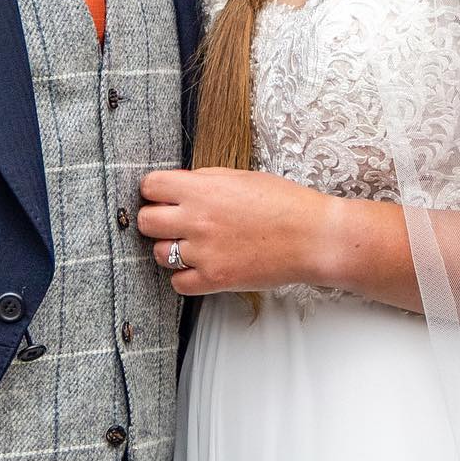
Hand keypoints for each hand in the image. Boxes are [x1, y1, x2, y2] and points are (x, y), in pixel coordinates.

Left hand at [136, 166, 340, 296]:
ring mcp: (204, 252)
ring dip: (171, 249)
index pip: (150, 186)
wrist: (313, 237)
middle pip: (146, 221)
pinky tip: (202, 266)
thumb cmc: (283, 203)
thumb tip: (176, 187)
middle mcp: (197, 220)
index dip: (155, 191)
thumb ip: (203, 181)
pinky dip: (185, 277)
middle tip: (174, 222)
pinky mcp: (215, 279)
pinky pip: (178, 283)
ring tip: (194, 245)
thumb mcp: (240, 177)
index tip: (163, 196)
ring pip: (158, 253)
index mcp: (202, 189)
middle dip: (156, 219)